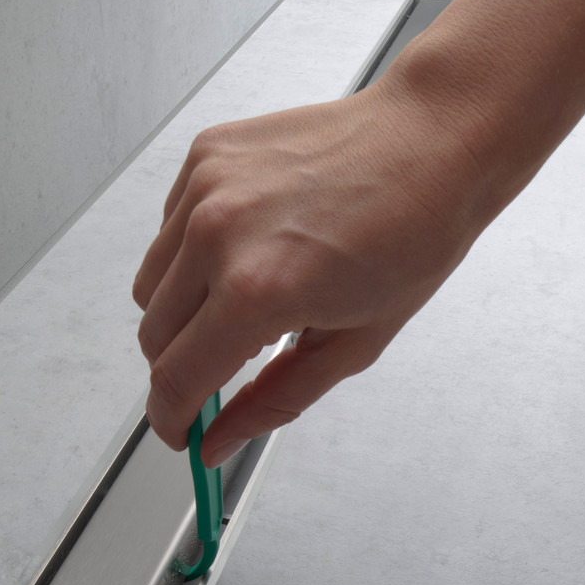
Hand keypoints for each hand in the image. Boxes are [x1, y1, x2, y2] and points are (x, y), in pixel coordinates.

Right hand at [133, 75, 495, 465]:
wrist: (432, 144)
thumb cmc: (413, 234)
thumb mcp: (352, 345)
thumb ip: (273, 401)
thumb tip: (219, 440)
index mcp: (256, 290)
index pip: (175, 379)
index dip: (172, 419)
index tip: (180, 430)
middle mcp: (218, 234)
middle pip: (153, 335)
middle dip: (180, 366)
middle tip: (225, 367)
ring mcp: (206, 187)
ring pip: (152, 282)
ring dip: (183, 308)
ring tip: (248, 296)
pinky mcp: (207, 154)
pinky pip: (169, 227)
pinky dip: (193, 251)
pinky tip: (250, 245)